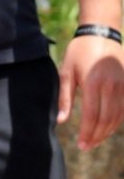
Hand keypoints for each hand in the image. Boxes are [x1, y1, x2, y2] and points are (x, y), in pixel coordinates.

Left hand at [57, 36, 123, 150]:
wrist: (101, 32)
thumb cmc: (79, 52)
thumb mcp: (66, 72)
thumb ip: (65, 98)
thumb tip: (61, 121)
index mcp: (93, 83)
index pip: (91, 116)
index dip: (87, 133)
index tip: (81, 145)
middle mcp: (111, 86)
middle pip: (106, 120)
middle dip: (97, 136)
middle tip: (87, 146)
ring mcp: (123, 84)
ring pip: (118, 116)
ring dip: (107, 131)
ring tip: (96, 139)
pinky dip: (117, 120)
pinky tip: (108, 127)